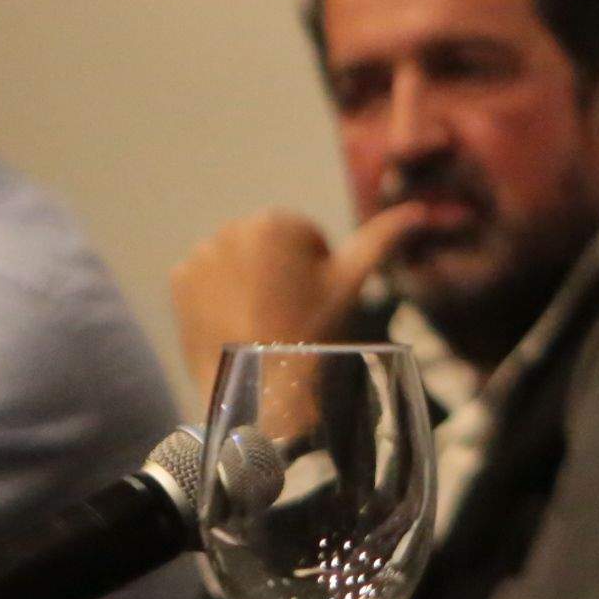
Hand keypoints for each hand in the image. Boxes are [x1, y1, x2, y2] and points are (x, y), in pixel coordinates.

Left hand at [169, 206, 425, 397]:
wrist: (261, 387)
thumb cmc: (313, 332)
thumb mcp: (352, 283)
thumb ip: (382, 239)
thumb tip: (419, 210)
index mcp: (276, 222)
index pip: (304, 237)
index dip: (315, 271)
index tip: (312, 304)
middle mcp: (231, 229)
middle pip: (267, 246)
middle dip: (279, 272)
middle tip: (288, 316)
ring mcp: (200, 255)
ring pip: (237, 262)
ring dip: (249, 282)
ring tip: (260, 322)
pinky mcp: (178, 282)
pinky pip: (206, 279)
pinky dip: (218, 296)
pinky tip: (235, 322)